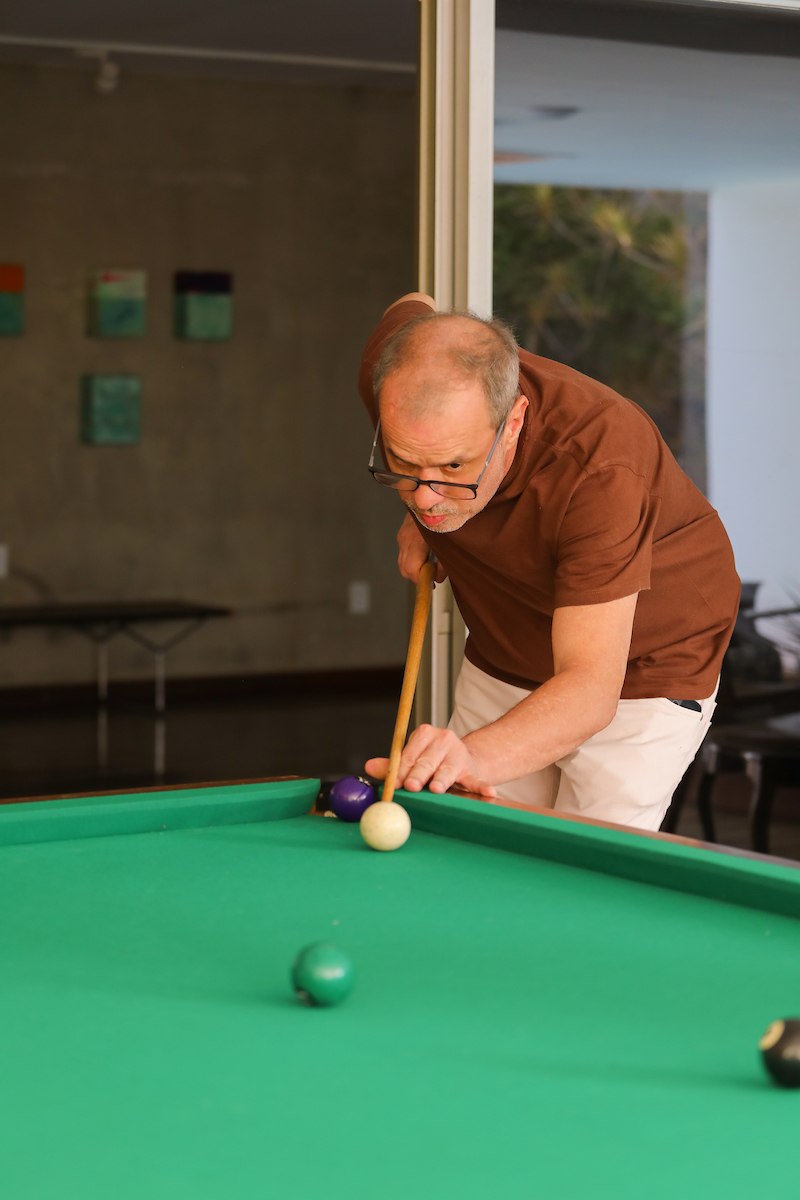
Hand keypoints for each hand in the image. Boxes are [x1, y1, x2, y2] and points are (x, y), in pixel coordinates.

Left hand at [366, 725, 495, 797]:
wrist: (461, 759)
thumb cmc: (430, 760)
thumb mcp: (412, 758)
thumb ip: (392, 765)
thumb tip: (368, 767)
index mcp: (424, 734)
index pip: (409, 754)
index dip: (400, 770)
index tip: (394, 783)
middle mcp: (443, 740)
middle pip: (427, 761)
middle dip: (418, 774)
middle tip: (411, 785)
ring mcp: (459, 755)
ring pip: (447, 770)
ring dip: (441, 780)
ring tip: (437, 788)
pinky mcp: (472, 770)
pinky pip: (476, 780)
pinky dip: (481, 787)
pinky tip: (488, 793)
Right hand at [397, 514, 447, 584]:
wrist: (435, 493)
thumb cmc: (446, 514)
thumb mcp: (449, 541)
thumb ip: (443, 563)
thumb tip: (438, 578)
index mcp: (415, 539)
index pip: (411, 569)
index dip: (422, 580)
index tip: (431, 584)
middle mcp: (405, 537)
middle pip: (404, 568)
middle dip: (417, 576)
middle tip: (432, 577)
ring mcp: (402, 534)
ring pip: (403, 562)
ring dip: (416, 567)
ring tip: (431, 565)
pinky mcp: (403, 532)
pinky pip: (404, 552)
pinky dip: (413, 559)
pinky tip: (426, 555)